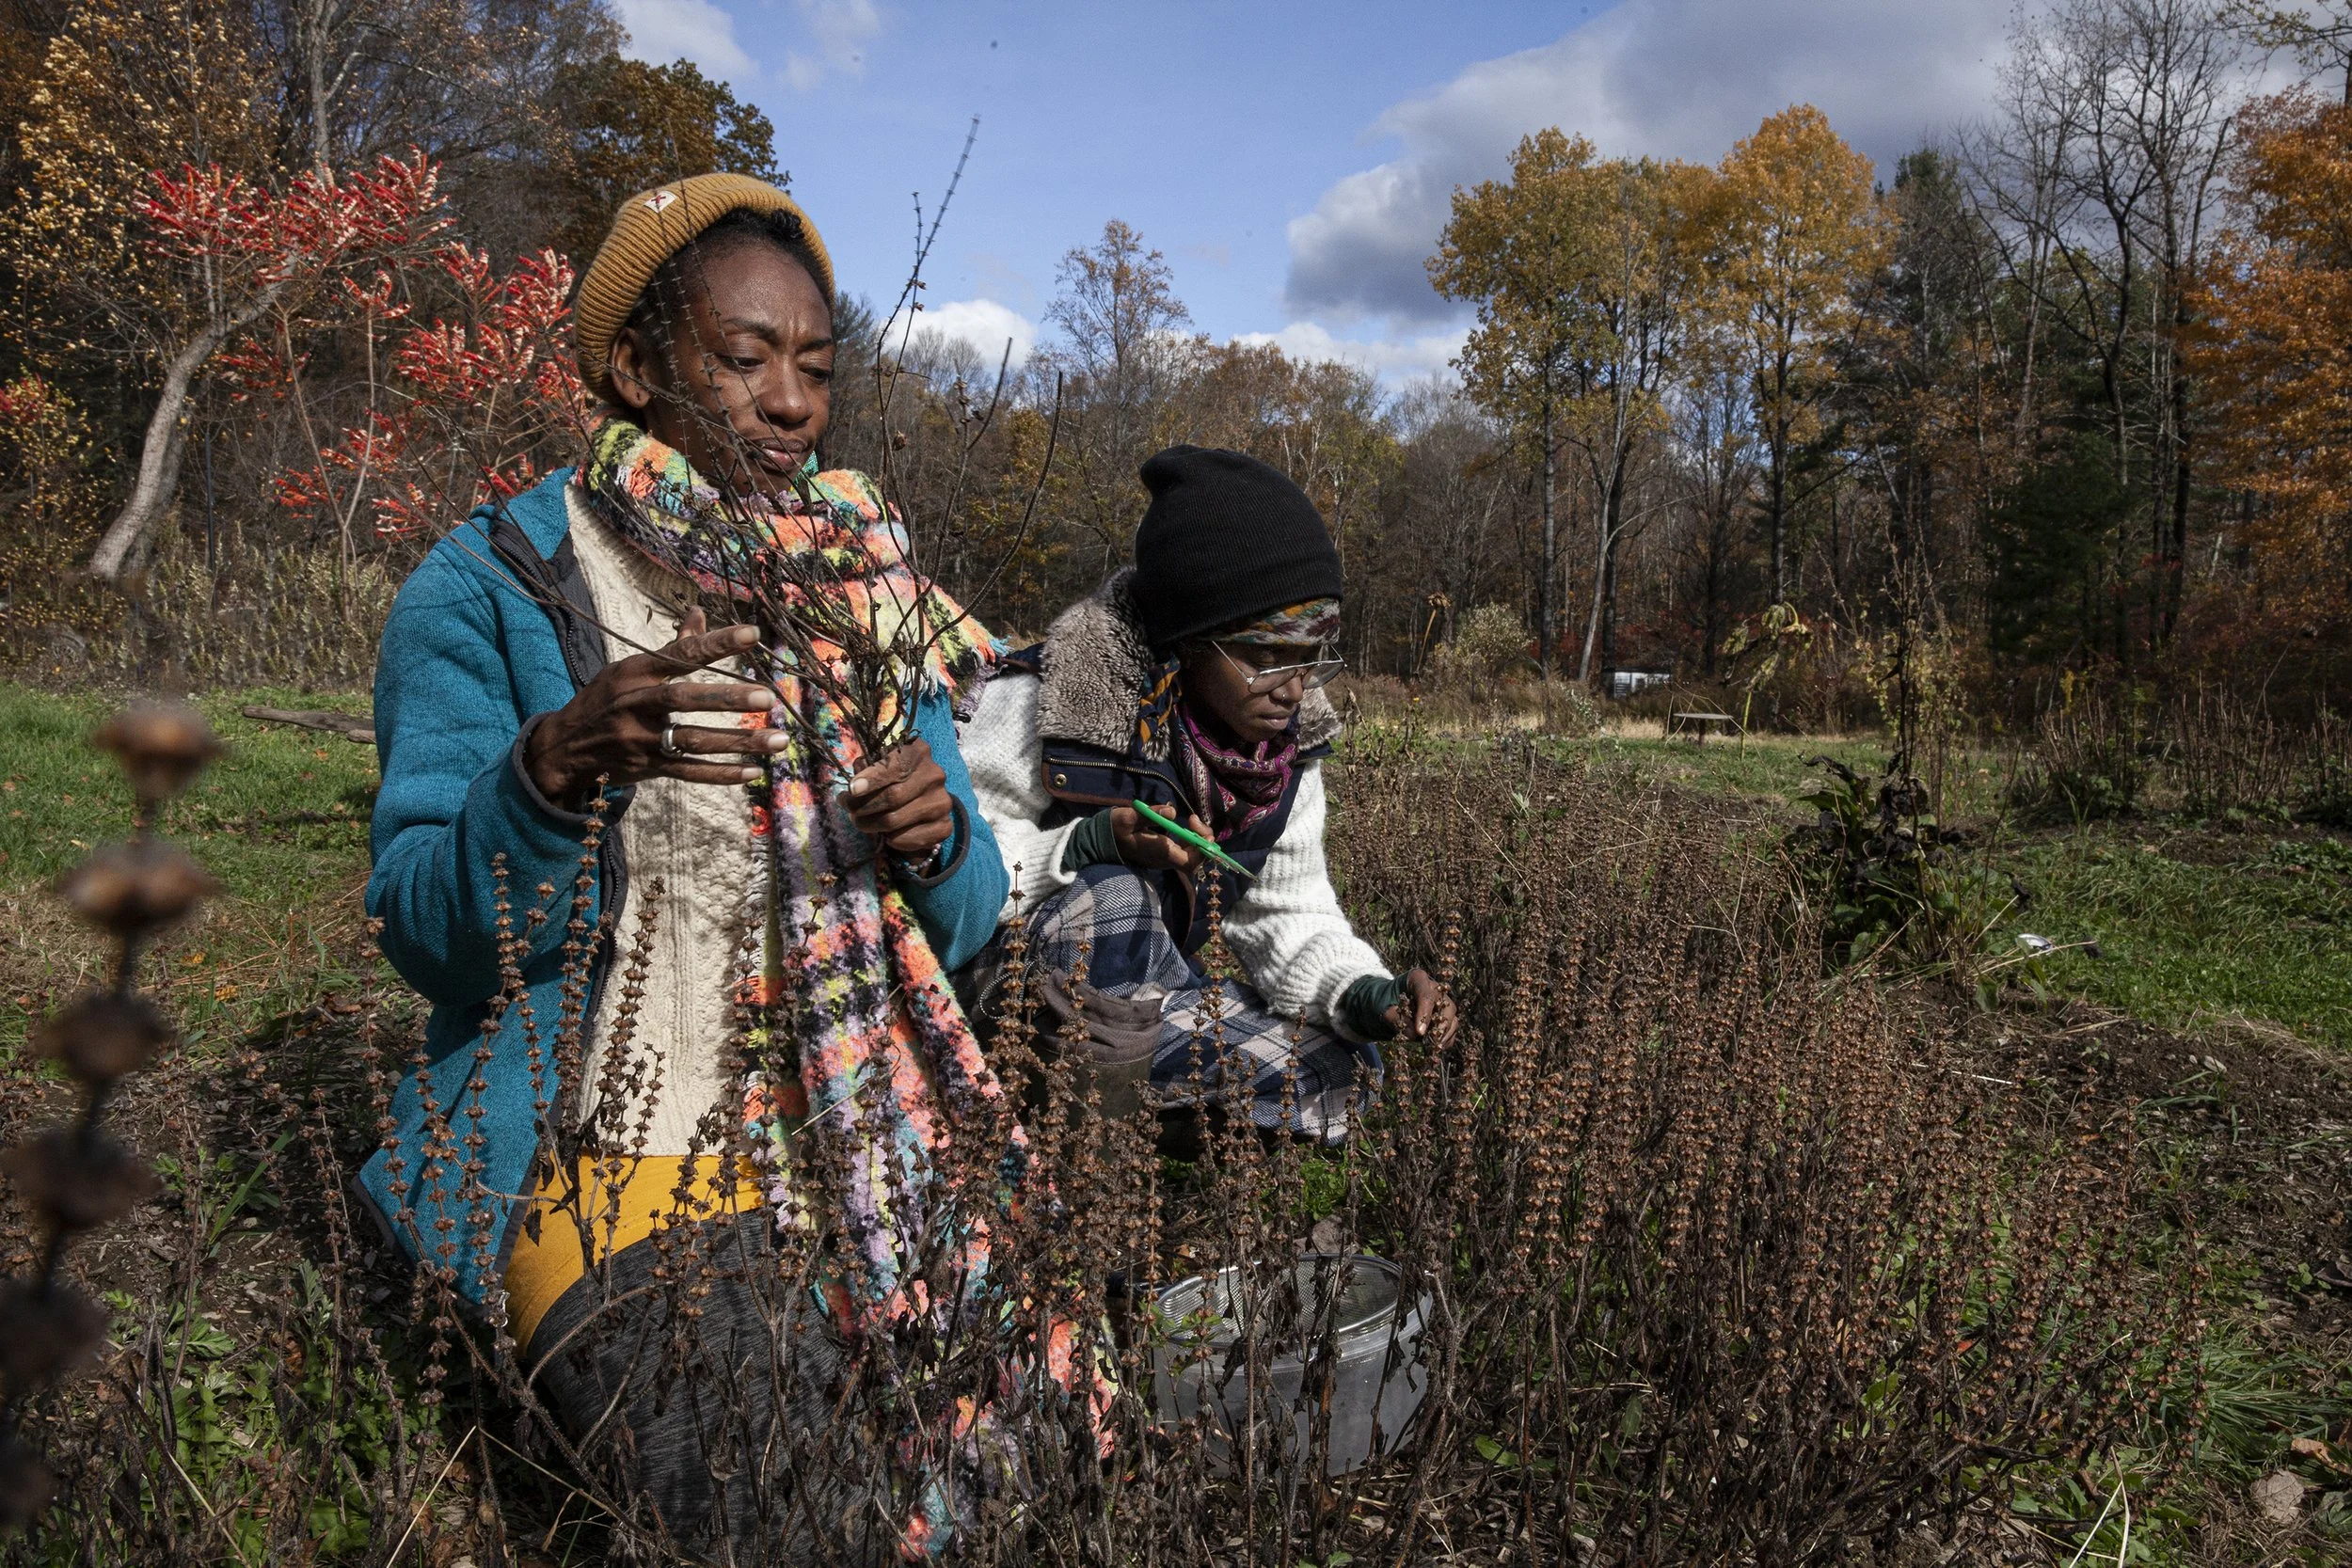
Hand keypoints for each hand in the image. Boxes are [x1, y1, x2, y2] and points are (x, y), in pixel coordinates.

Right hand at [524, 608, 782, 805]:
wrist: (564, 748)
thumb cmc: (606, 700)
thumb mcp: (629, 669)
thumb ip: (670, 647)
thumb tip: (699, 611)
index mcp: (635, 673)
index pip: (679, 654)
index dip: (715, 643)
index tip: (752, 634)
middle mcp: (636, 704)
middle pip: (683, 700)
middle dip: (726, 698)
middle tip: (767, 697)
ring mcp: (641, 740)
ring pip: (693, 741)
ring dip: (738, 742)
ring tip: (777, 740)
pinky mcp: (648, 767)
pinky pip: (689, 773)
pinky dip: (721, 774)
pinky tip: (753, 772)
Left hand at [847, 740, 954, 857]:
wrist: (920, 797)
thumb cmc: (891, 775)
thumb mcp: (878, 762)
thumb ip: (866, 769)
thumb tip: (855, 789)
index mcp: (918, 752)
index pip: (894, 766)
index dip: (871, 779)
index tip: (851, 790)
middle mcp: (935, 775)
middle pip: (893, 796)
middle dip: (863, 807)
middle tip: (850, 811)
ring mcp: (942, 801)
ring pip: (896, 820)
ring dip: (871, 825)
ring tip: (861, 822)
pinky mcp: (945, 825)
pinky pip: (911, 839)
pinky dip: (893, 841)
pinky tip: (887, 835)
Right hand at [1109, 805, 1208, 873]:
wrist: (1101, 840)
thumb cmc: (1114, 828)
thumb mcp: (1128, 816)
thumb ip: (1151, 813)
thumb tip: (1172, 811)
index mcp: (1158, 852)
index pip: (1189, 862)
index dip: (1201, 850)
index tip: (1199, 829)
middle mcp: (1164, 859)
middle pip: (1194, 860)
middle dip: (1202, 841)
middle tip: (1194, 820)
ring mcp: (1163, 858)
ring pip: (1190, 856)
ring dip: (1197, 839)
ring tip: (1192, 820)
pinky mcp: (1162, 854)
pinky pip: (1183, 851)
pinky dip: (1190, 839)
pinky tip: (1185, 826)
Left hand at [1384, 969, 1457, 1045]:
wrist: (1386, 1003)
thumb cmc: (1384, 1001)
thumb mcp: (1383, 1008)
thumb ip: (1396, 1019)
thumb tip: (1414, 1034)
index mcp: (1418, 979)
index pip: (1426, 997)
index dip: (1425, 1015)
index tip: (1419, 1033)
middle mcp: (1434, 988)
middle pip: (1446, 1007)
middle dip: (1440, 1026)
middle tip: (1429, 1041)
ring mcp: (1441, 1002)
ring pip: (1452, 1018)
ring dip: (1445, 1034)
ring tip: (1434, 1047)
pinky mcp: (1444, 1016)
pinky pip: (1451, 1028)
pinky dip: (1446, 1039)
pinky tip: (1437, 1048)